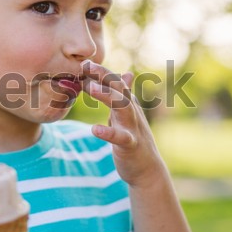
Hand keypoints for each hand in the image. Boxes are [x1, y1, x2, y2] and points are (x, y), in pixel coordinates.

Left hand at [81, 60, 166, 186]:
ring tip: (90, 88)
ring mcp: (133, 127)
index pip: (115, 82)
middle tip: (87, 65)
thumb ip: (123, 95)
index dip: (101, 71)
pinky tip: (95, 129)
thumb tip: (125, 74)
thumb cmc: (135, 139)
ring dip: (107, 96)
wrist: (147, 169)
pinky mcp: (131, 145)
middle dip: (104, 75)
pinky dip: (108, 132)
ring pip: (123, 107)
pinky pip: (120, 137)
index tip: (84, 62)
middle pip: (120, 88)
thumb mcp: (128, 114)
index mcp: (128, 104)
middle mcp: (132, 111)